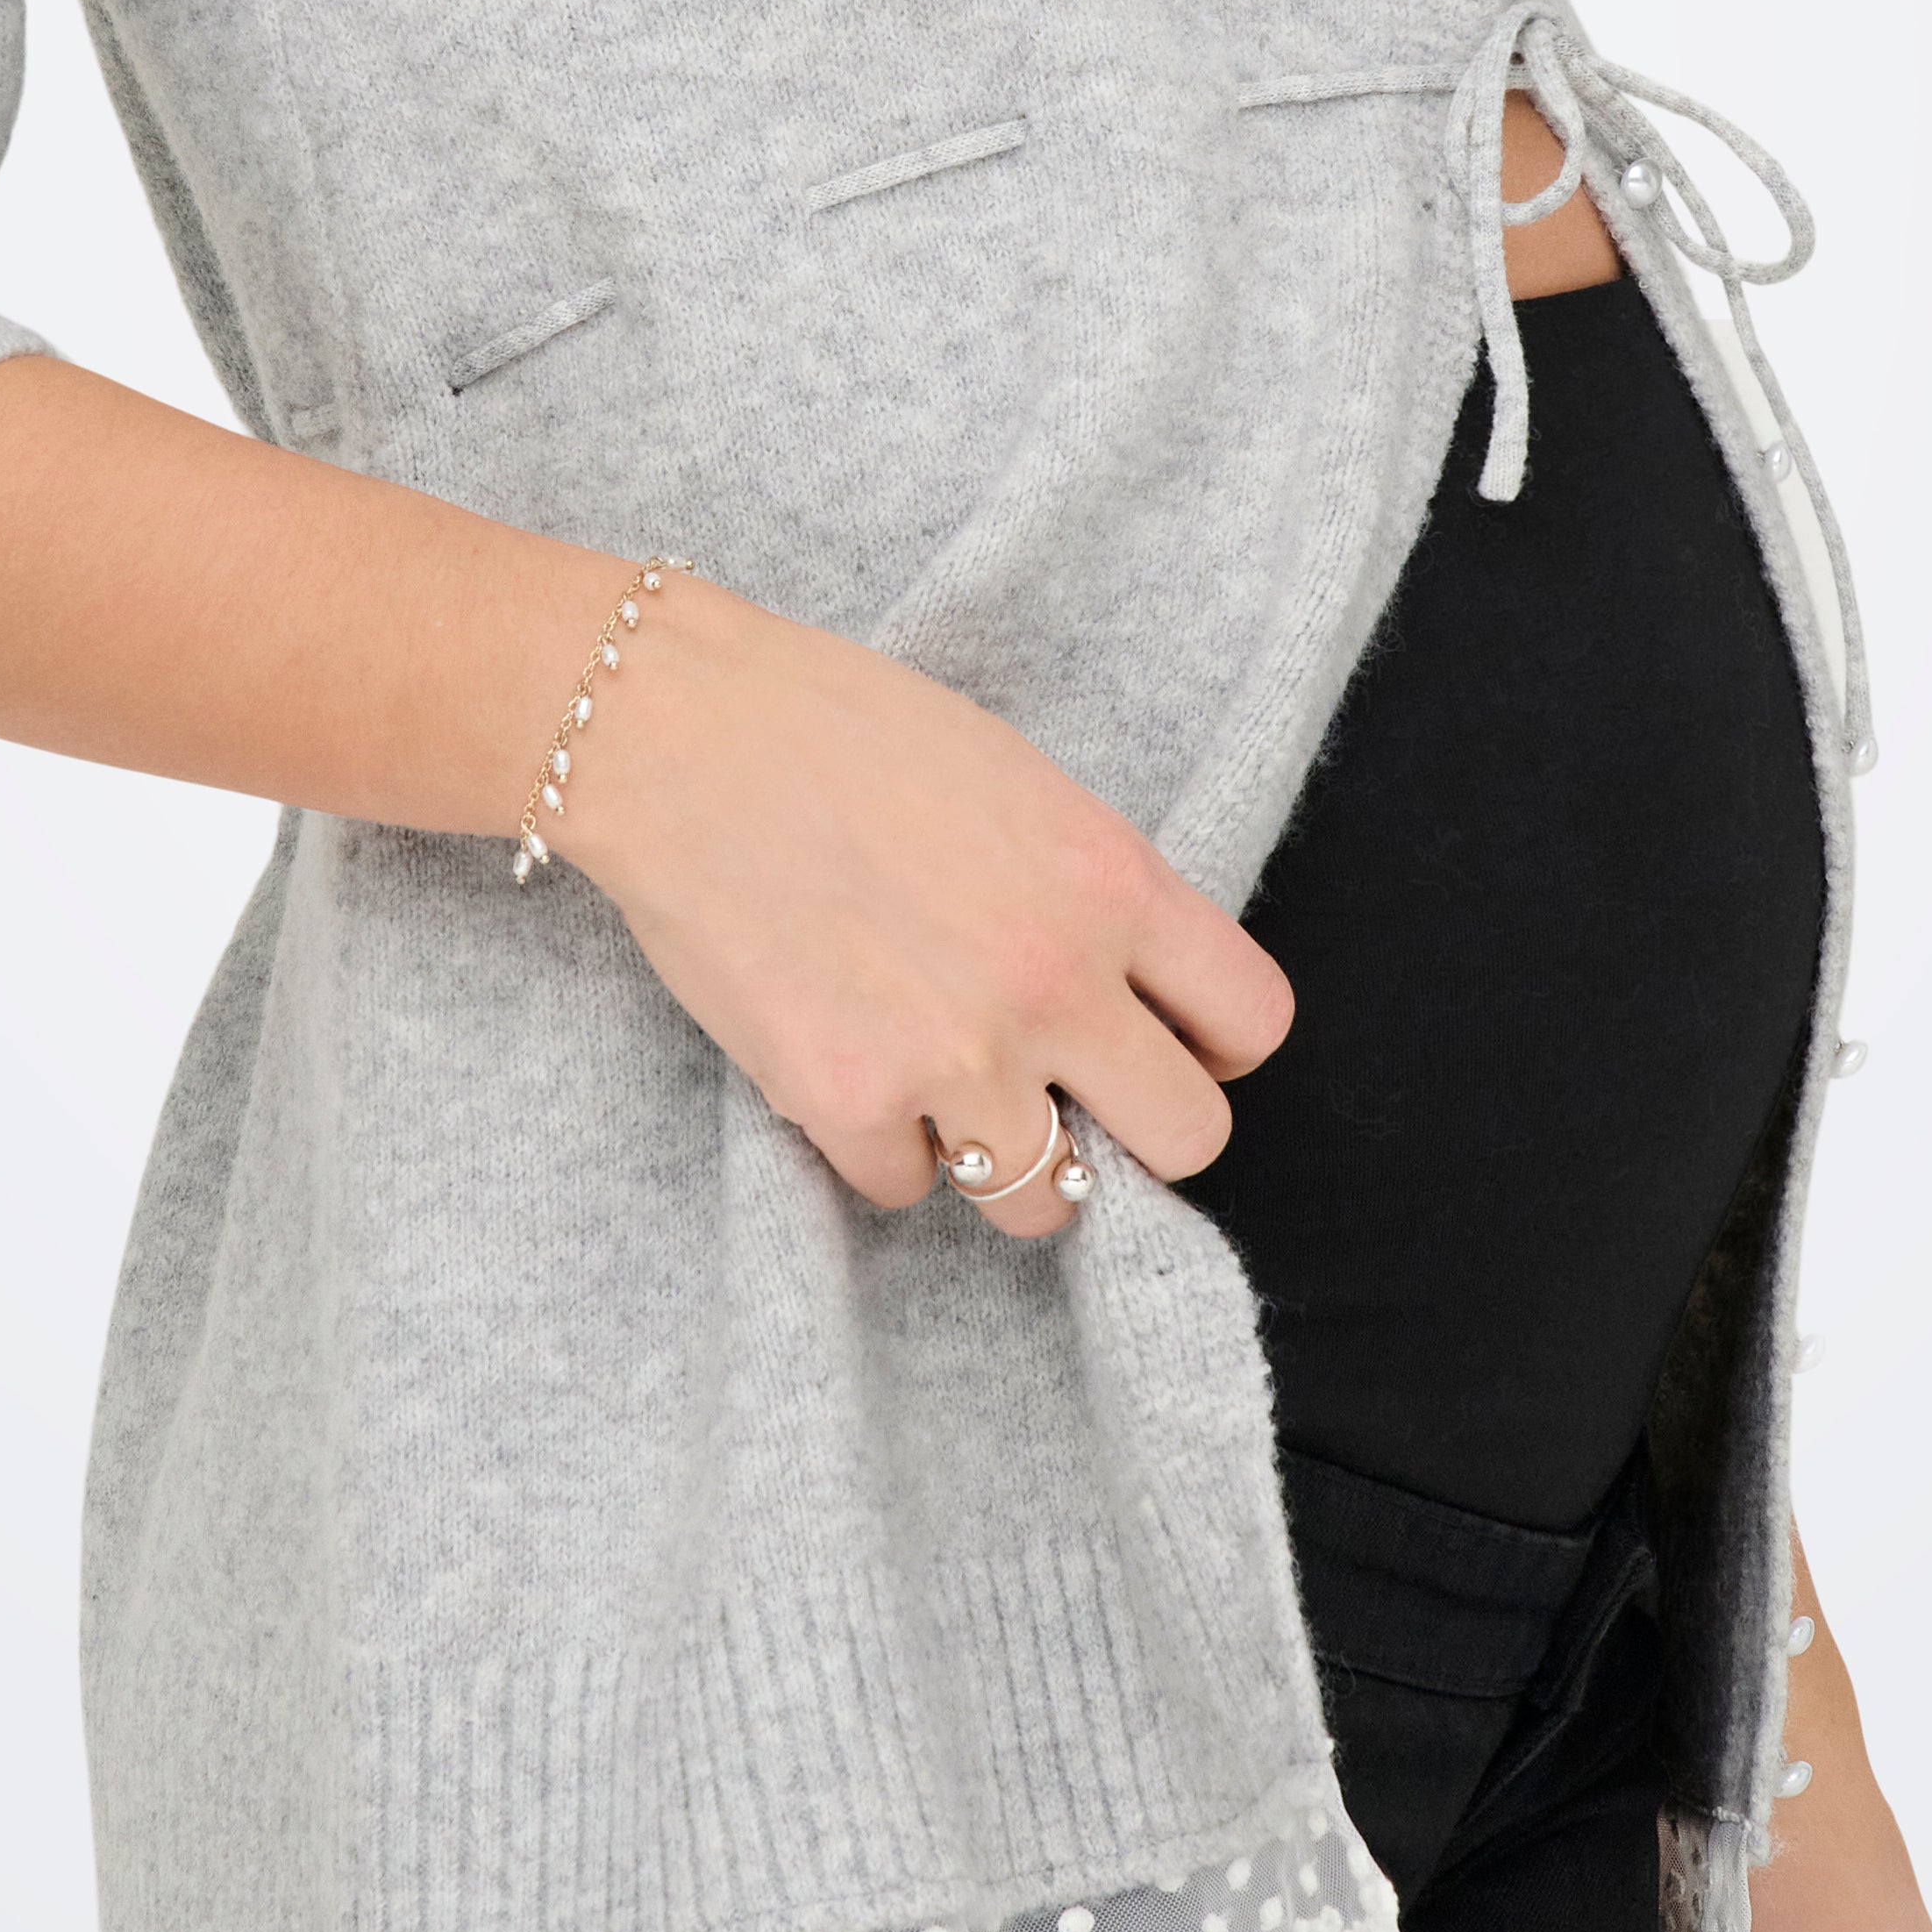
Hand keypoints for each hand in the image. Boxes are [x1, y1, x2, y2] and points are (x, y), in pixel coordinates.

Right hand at [571, 576, 1291, 1238]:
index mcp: (1111, 880)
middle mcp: (1054, 980)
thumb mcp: (1020, 783)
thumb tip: (1129, 997)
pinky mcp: (846, 1103)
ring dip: (1003, 1157)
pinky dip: (880, 1147)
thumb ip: (1092, 893)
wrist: (678, 736)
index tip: (1168, 1041)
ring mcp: (953, 1053)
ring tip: (944, 1086)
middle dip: (1133, 1130)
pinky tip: (845, 1061)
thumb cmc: (842, 731)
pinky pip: (906, 1188)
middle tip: (1070, 1095)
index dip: (1215, 1047)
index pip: (1253, 1021)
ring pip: (1044, 1199)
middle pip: (1188, 1139)